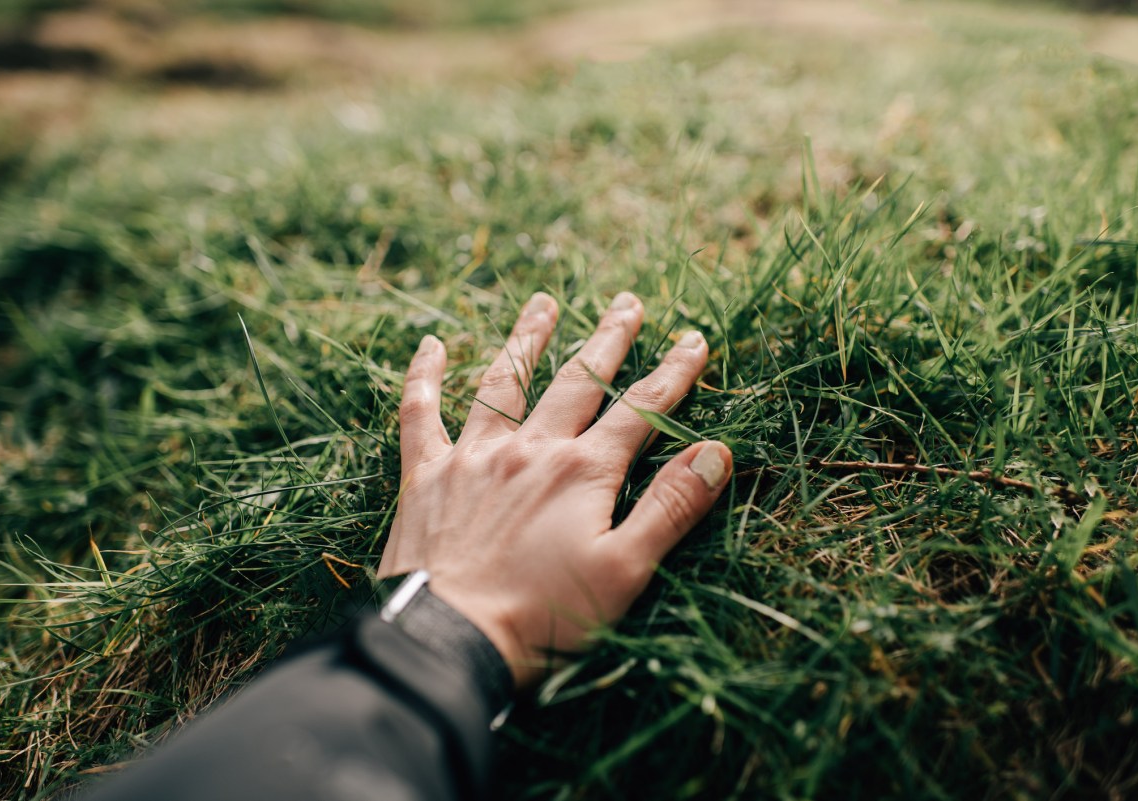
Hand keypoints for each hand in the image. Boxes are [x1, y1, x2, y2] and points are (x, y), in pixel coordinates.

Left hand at [377, 292, 731, 686]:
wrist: (449, 641)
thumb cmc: (544, 616)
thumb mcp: (625, 570)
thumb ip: (671, 507)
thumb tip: (716, 451)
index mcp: (582, 471)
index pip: (640, 411)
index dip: (673, 373)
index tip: (695, 340)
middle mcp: (530, 449)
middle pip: (577, 382)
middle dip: (608, 340)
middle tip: (627, 301)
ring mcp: (473, 456)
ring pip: (505, 382)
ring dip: (527, 339)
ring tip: (544, 303)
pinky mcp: (425, 476)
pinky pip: (421, 412)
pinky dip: (424, 377)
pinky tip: (431, 344)